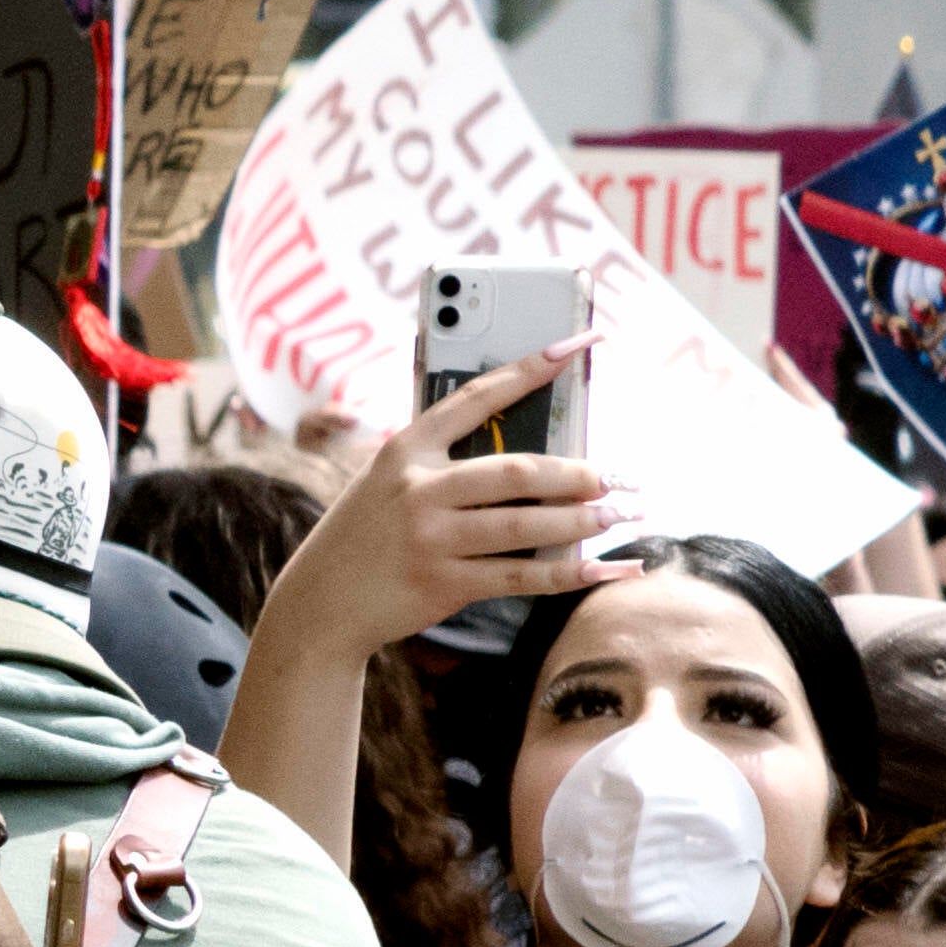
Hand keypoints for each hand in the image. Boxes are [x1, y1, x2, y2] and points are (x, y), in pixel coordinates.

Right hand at [275, 363, 614, 661]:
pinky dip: (572, 573)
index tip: (576, 345)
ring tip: (623, 514)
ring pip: (526, 526)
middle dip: (577, 474)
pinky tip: (607, 566)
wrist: (322, 601)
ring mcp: (430, 538)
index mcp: (404, 449)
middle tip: (618, 477)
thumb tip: (542, 462)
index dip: (529, 370)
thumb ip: (449, 465)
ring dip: (584, 520)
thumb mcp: (392, 483)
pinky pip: (522, 576)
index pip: (475, 397)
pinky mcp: (444, 582)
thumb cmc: (370, 533)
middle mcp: (416, 489)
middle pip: (515, 472)